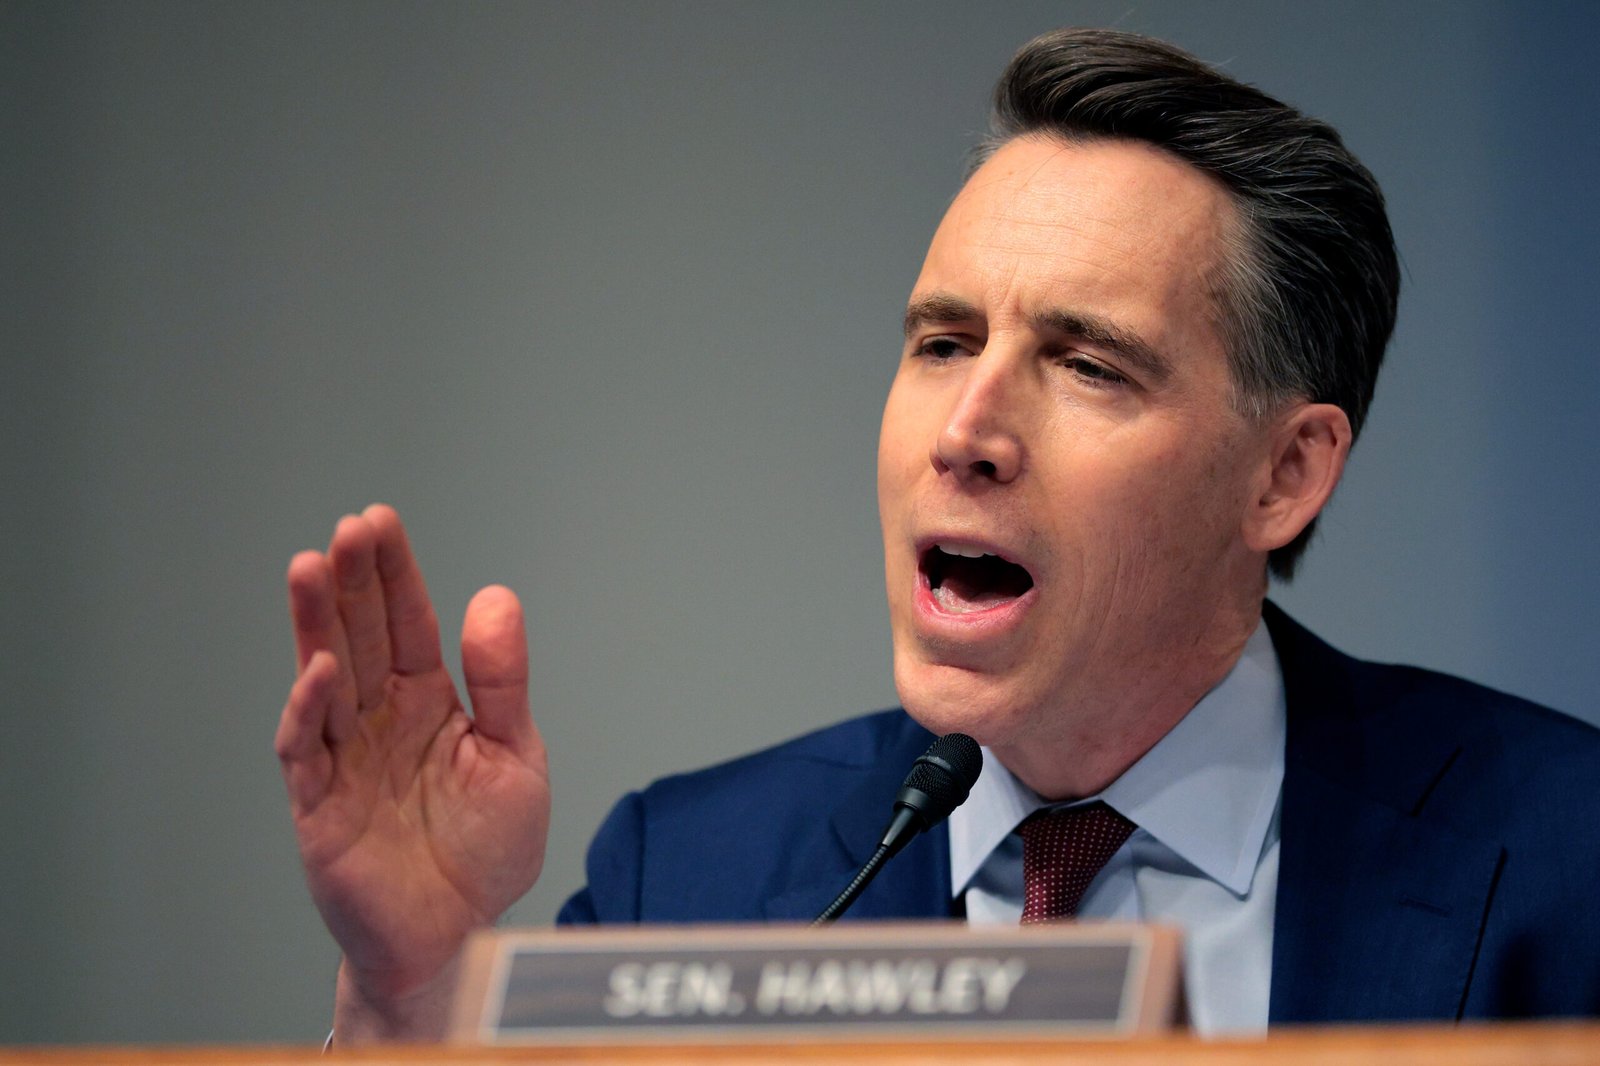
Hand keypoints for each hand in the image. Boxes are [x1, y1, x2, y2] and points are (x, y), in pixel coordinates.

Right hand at [274, 504, 548, 1041]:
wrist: (457, 935)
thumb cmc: (485, 851)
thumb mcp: (515, 757)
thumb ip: (503, 682)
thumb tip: (496, 597)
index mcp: (428, 701)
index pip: (406, 622)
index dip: (393, 573)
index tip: (380, 520)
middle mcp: (379, 719)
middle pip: (359, 636)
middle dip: (352, 582)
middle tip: (348, 529)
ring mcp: (344, 758)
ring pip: (322, 678)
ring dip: (315, 626)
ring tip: (309, 567)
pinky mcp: (318, 805)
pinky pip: (304, 749)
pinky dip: (308, 709)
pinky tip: (320, 670)